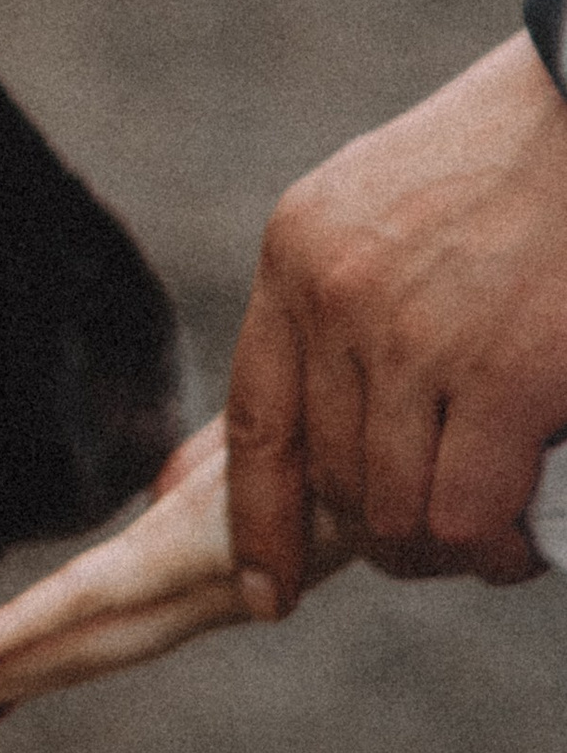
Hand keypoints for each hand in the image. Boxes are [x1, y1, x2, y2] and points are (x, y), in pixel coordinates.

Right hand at [0, 420, 358, 738]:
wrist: (386, 444)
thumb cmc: (318, 448)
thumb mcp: (238, 459)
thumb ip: (198, 476)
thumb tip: (174, 487)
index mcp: (178, 578)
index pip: (83, 631)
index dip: (23, 664)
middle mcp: (172, 599)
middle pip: (61, 654)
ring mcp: (171, 587)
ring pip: (61, 644)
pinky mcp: (176, 562)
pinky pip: (84, 604)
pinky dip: (22, 635)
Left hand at [226, 31, 566, 608]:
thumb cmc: (522, 161)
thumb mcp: (385, 211)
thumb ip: (327, 315)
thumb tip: (225, 449)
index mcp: (301, 254)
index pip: (256, 420)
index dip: (259, 521)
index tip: (269, 591)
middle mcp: (337, 296)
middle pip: (335, 481)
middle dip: (393, 530)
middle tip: (457, 532)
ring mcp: (415, 337)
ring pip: (399, 513)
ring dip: (453, 545)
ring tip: (500, 535)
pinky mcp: (505, 375)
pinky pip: (471, 516)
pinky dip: (501, 547)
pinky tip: (527, 538)